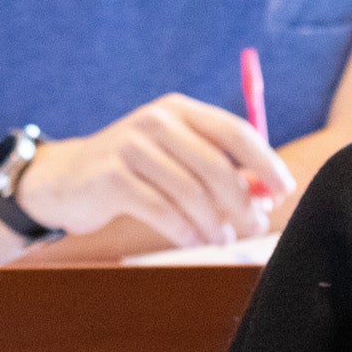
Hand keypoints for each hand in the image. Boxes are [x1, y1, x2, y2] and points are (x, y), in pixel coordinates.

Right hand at [16, 95, 292, 248]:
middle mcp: (156, 120)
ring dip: (214, 223)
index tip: (284, 190)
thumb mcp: (176, 159)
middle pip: (215, 165)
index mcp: (179, 110)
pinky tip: (192, 240)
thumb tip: (267, 196)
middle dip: (242, 202)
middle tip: (255, 227)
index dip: (266, 162)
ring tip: (222, 239)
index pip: (235, 131)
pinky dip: (184, 230)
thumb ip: (218, 170)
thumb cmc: (135, 172)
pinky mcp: (112, 177)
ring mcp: (130, 146)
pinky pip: (161, 210)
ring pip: (190, 192)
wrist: (66, 180)